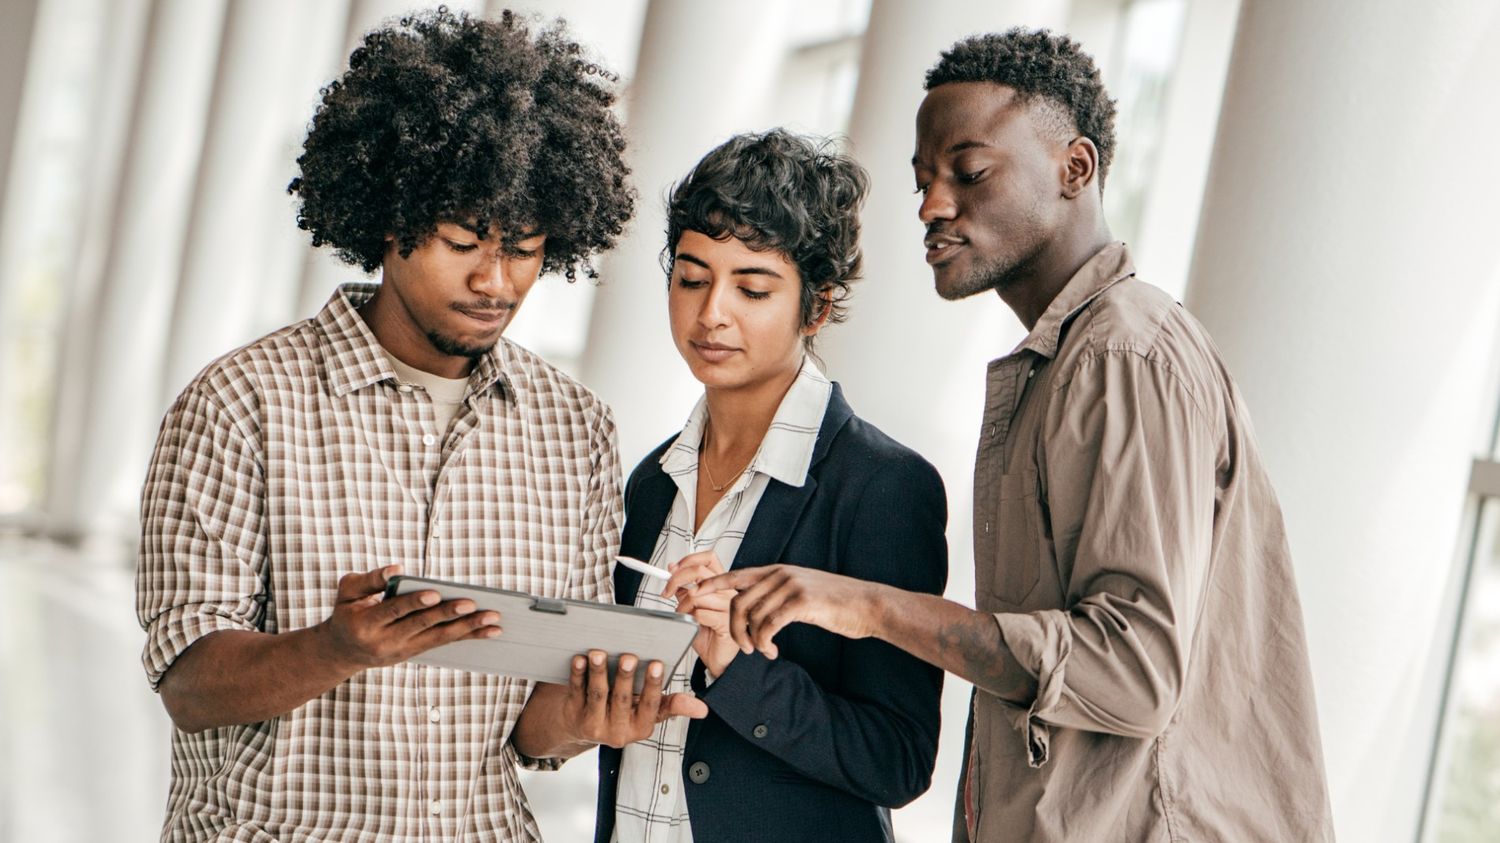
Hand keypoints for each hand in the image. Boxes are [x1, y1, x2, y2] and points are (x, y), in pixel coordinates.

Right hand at [319, 565, 501, 670]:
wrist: (342, 651)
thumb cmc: (347, 611)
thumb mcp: (347, 592)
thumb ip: (369, 579)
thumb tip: (397, 569)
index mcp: (365, 624)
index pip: (394, 611)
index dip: (414, 603)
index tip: (434, 594)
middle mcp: (386, 642)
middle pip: (422, 626)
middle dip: (449, 615)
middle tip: (473, 604)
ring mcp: (402, 651)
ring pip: (439, 638)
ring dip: (468, 629)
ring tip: (493, 619)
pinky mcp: (415, 652)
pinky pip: (444, 643)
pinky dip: (468, 636)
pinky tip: (490, 630)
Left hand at [558, 650, 707, 747]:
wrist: (582, 728)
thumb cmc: (621, 712)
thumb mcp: (649, 712)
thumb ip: (673, 706)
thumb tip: (702, 709)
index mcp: (641, 727)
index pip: (651, 705)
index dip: (654, 685)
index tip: (657, 664)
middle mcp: (618, 731)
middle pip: (623, 700)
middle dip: (626, 677)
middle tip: (629, 656)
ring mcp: (594, 725)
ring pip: (599, 695)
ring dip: (599, 672)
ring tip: (600, 653)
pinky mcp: (574, 716)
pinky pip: (576, 692)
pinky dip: (577, 674)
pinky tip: (580, 659)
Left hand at [663, 551, 738, 675]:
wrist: (718, 659)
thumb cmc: (707, 634)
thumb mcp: (691, 606)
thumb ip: (685, 588)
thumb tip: (672, 568)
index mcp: (721, 584)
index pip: (708, 557)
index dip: (688, 559)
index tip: (672, 570)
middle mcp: (727, 591)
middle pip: (699, 570)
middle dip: (676, 580)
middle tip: (666, 592)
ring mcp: (729, 606)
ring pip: (696, 594)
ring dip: (682, 607)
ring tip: (683, 617)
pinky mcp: (726, 622)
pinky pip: (700, 613)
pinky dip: (690, 619)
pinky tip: (693, 626)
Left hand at [697, 565, 881, 658]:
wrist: (866, 604)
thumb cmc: (834, 602)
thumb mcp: (800, 591)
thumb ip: (776, 593)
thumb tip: (754, 606)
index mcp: (776, 571)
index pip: (734, 575)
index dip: (710, 585)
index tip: (691, 594)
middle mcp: (780, 574)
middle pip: (737, 600)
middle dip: (732, 627)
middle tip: (741, 647)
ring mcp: (791, 586)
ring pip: (752, 615)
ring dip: (750, 639)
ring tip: (760, 650)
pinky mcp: (802, 601)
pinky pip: (769, 624)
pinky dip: (764, 641)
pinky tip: (771, 649)